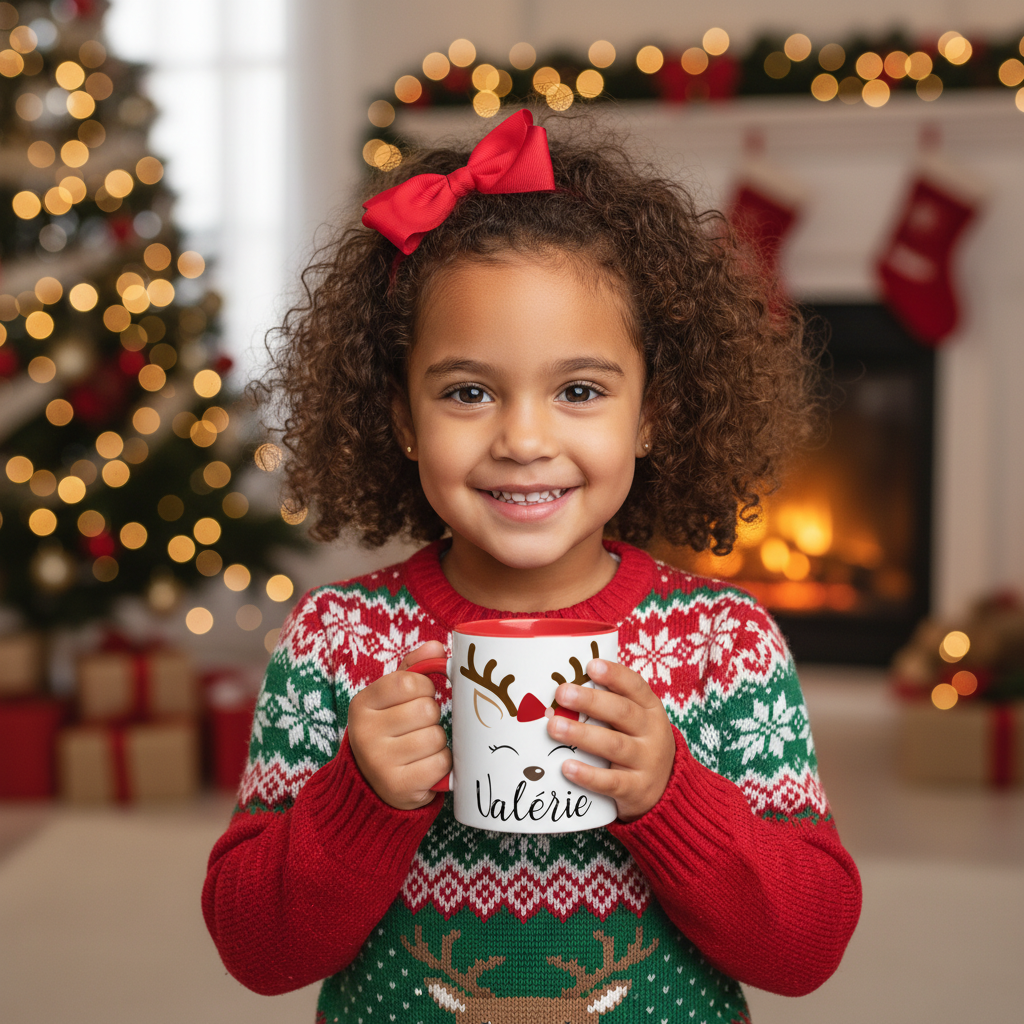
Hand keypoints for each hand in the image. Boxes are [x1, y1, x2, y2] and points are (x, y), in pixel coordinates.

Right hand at [346, 640, 451, 809]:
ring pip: (436, 737)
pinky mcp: (398, 787)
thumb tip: (437, 647)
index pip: (409, 682)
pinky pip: (441, 764)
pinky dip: (441, 764)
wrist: (373, 783)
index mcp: (362, 704)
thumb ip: (413, 668)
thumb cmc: (390, 729)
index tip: (419, 697)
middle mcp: (364, 733)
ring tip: (420, 748)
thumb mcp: (392, 696)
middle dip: (432, 717)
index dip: (425, 688)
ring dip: (438, 742)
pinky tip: (424, 765)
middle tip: (418, 726)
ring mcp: (379, 762)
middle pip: (426, 710)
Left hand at [547, 658, 675, 822]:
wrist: (668, 791)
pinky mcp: (637, 790)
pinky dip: (588, 775)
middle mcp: (652, 733)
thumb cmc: (638, 744)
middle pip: (622, 712)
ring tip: (554, 727)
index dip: (614, 675)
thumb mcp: (636, 721)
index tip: (591, 666)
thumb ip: (610, 704)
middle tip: (562, 693)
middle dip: (590, 701)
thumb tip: (565, 687)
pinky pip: (611, 782)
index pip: (635, 687)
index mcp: (650, 709)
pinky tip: (566, 767)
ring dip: (582, 734)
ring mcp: (646, 762)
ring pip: (614, 745)